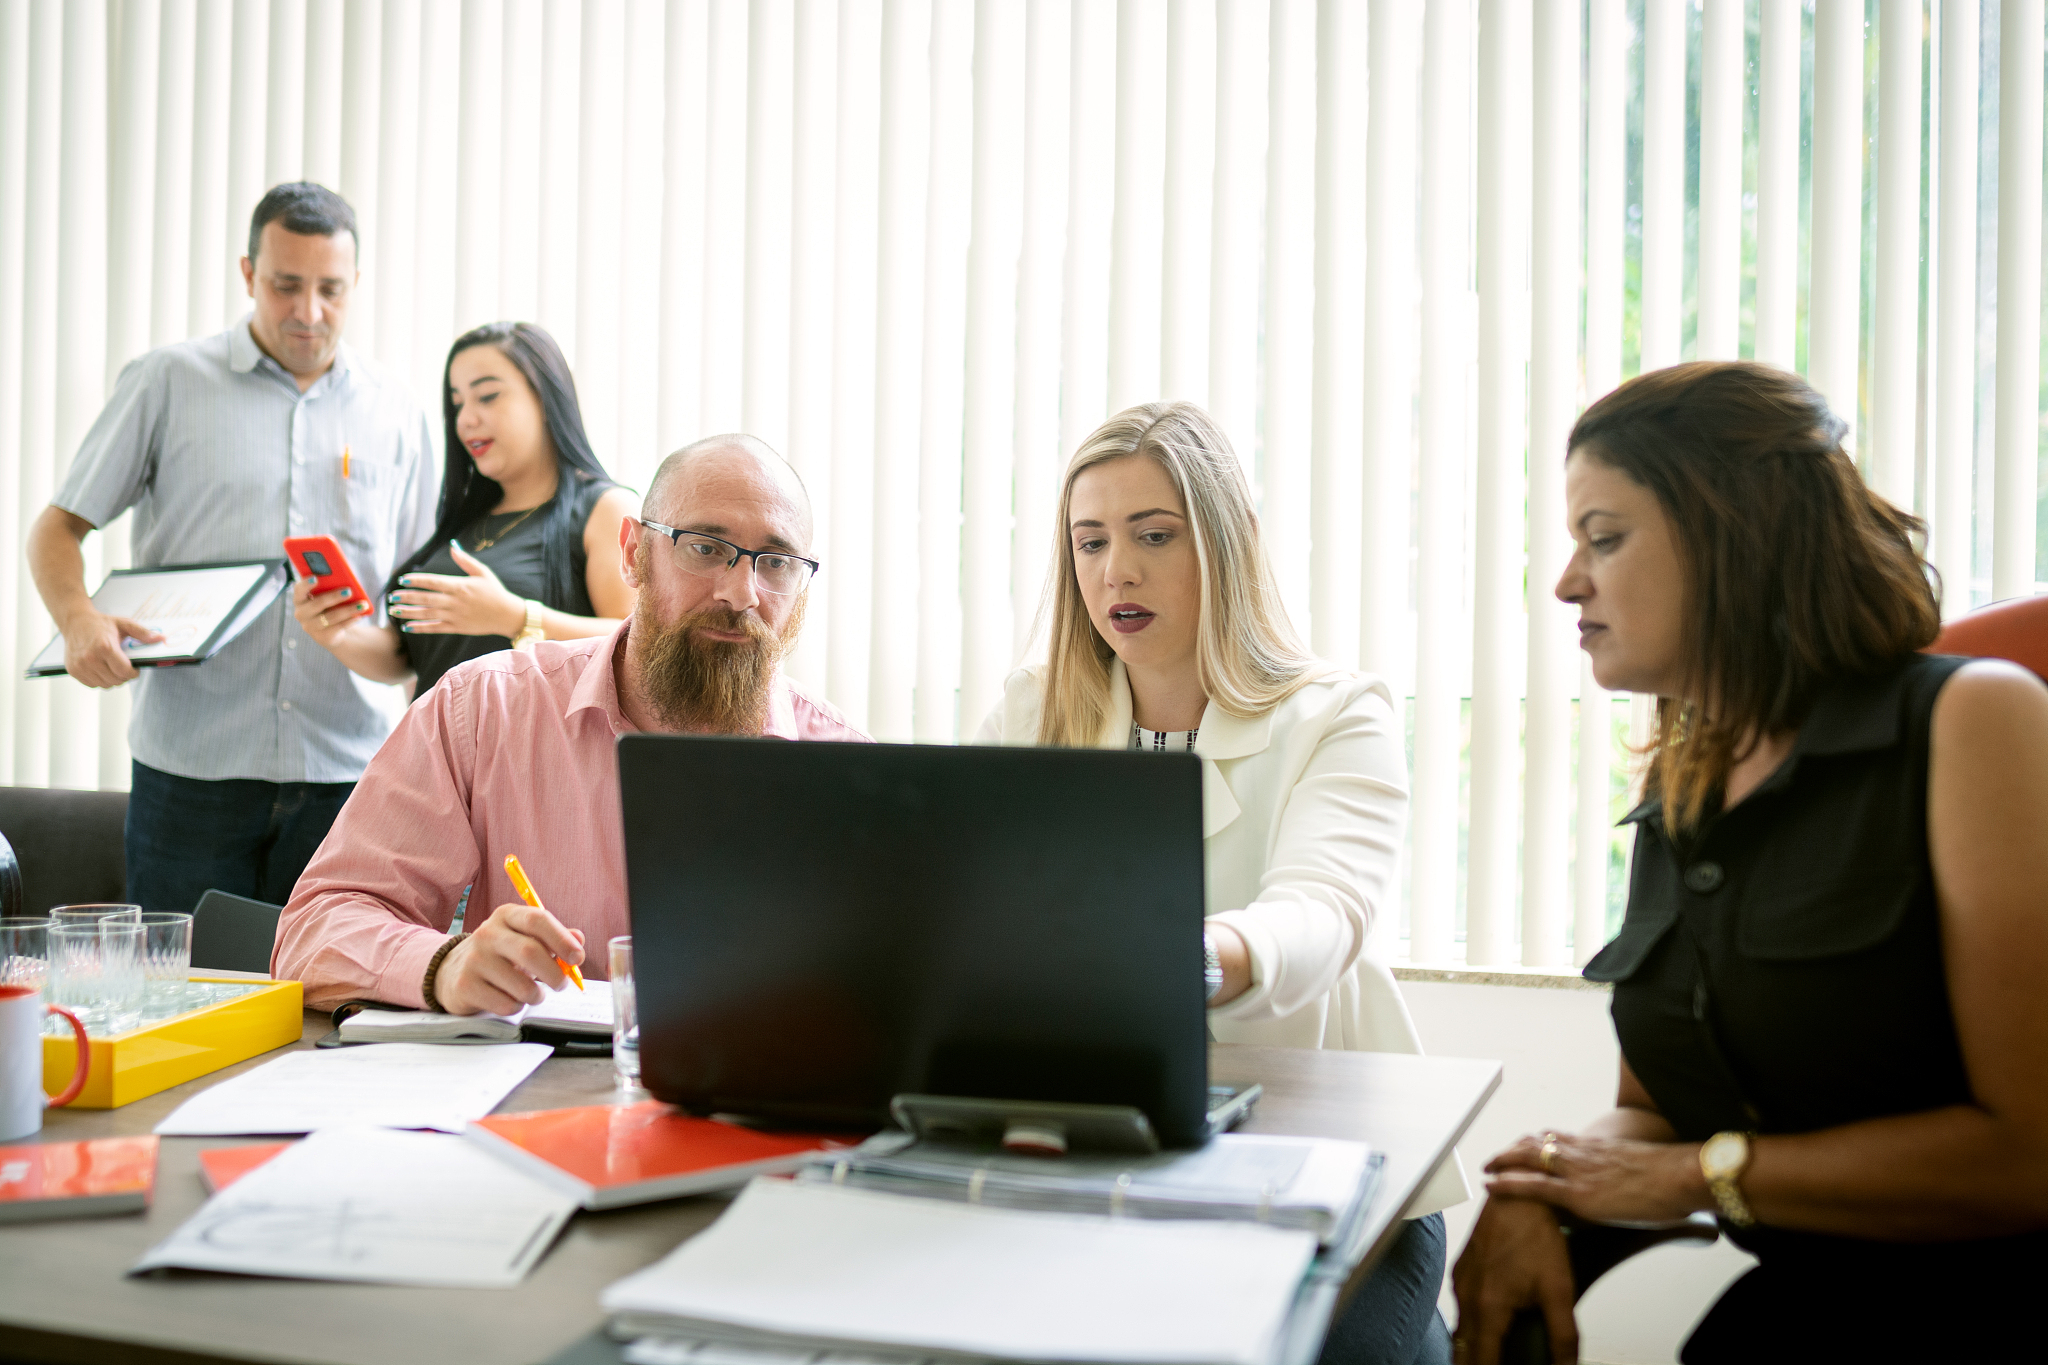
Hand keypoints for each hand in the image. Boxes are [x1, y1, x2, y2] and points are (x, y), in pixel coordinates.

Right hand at [60, 608, 162, 687]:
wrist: (75, 622)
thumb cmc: (101, 623)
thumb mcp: (124, 624)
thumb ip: (143, 633)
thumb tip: (162, 639)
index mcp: (105, 647)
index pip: (124, 672)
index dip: (134, 673)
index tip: (136, 669)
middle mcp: (90, 658)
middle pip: (115, 680)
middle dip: (125, 676)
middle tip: (125, 668)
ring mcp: (79, 666)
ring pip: (104, 685)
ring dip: (113, 680)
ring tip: (114, 668)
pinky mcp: (73, 670)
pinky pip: (92, 684)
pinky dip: (100, 680)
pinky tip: (102, 669)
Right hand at [292, 578, 373, 648]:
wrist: (332, 631)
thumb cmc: (330, 606)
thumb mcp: (328, 596)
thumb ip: (330, 587)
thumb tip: (346, 580)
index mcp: (300, 599)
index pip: (299, 589)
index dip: (306, 584)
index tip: (316, 578)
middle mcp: (301, 613)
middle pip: (318, 604)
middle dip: (334, 597)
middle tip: (349, 591)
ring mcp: (310, 627)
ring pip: (331, 617)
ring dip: (348, 610)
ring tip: (362, 604)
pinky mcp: (322, 637)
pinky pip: (338, 627)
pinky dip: (350, 620)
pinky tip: (359, 615)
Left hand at [388, 544, 525, 636]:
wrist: (508, 615)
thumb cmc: (495, 592)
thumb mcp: (483, 572)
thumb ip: (465, 560)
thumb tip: (452, 545)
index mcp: (460, 586)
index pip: (433, 582)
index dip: (416, 580)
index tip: (402, 580)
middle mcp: (455, 601)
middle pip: (425, 599)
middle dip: (406, 597)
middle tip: (391, 597)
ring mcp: (455, 616)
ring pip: (427, 614)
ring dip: (408, 612)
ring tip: (393, 610)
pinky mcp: (457, 628)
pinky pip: (435, 628)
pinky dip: (420, 628)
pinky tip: (407, 627)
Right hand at [433, 902, 585, 1015]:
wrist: (451, 971)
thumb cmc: (499, 955)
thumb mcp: (524, 938)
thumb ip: (553, 938)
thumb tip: (578, 939)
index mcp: (506, 916)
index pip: (537, 920)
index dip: (562, 939)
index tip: (577, 958)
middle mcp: (488, 934)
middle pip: (530, 952)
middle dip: (554, 973)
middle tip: (562, 984)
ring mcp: (474, 960)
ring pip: (521, 985)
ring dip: (536, 995)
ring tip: (534, 994)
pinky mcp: (465, 986)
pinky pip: (505, 1004)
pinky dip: (516, 1007)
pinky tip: (510, 999)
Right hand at [1452, 1196, 1577, 1364]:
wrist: (1516, 1195)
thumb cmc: (1535, 1234)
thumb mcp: (1559, 1289)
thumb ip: (1563, 1335)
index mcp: (1489, 1307)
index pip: (1480, 1362)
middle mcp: (1468, 1297)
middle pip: (1462, 1351)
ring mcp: (1461, 1284)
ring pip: (1459, 1331)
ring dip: (1472, 1349)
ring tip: (1490, 1358)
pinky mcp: (1461, 1272)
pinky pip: (1460, 1310)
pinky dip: (1470, 1327)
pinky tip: (1487, 1326)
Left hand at [1484, 1131, 1708, 1224]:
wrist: (1683, 1176)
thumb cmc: (1672, 1177)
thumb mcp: (1642, 1170)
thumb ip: (1625, 1173)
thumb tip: (1625, 1185)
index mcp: (1598, 1147)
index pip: (1557, 1138)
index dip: (1534, 1142)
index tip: (1520, 1145)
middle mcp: (1582, 1153)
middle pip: (1535, 1142)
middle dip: (1511, 1150)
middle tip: (1494, 1158)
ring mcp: (1578, 1172)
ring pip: (1527, 1157)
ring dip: (1502, 1161)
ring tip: (1486, 1169)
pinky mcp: (1578, 1194)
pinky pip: (1534, 1185)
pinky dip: (1507, 1184)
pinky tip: (1491, 1185)